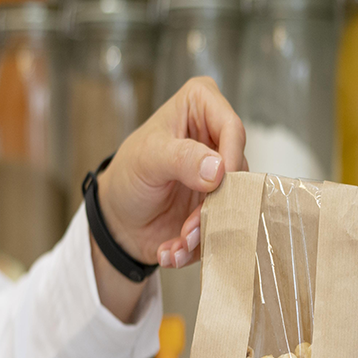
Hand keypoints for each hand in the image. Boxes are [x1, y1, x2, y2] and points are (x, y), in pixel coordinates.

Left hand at [96, 77, 246, 269]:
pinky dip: (199, 246)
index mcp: (201, 107)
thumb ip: (181, 158)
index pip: (233, 129)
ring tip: (177, 244)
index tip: (216, 187)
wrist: (119, 220)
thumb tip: (218, 169)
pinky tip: (173, 251)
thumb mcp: (147, 159)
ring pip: (234, 205)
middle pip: (239, 173)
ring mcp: (222, 176)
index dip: (230, 160)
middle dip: (215, 207)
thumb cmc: (128, 176)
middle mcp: (218, 139)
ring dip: (206, 232)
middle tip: (188, 228)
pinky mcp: (221, 206)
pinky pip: (224, 228)